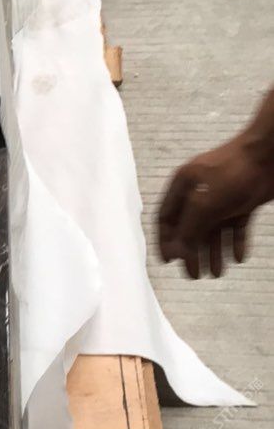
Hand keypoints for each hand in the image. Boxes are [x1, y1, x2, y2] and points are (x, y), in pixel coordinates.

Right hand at [158, 90, 273, 278]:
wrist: (269, 154)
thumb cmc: (232, 173)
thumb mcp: (204, 203)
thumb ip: (189, 228)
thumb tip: (176, 251)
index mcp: (182, 186)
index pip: (166, 218)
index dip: (165, 240)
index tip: (167, 262)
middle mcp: (199, 192)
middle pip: (190, 227)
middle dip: (192, 252)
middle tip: (194, 275)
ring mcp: (222, 197)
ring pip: (214, 230)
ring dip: (213, 251)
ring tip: (216, 273)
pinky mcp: (243, 201)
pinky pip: (235, 226)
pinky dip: (235, 241)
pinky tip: (238, 258)